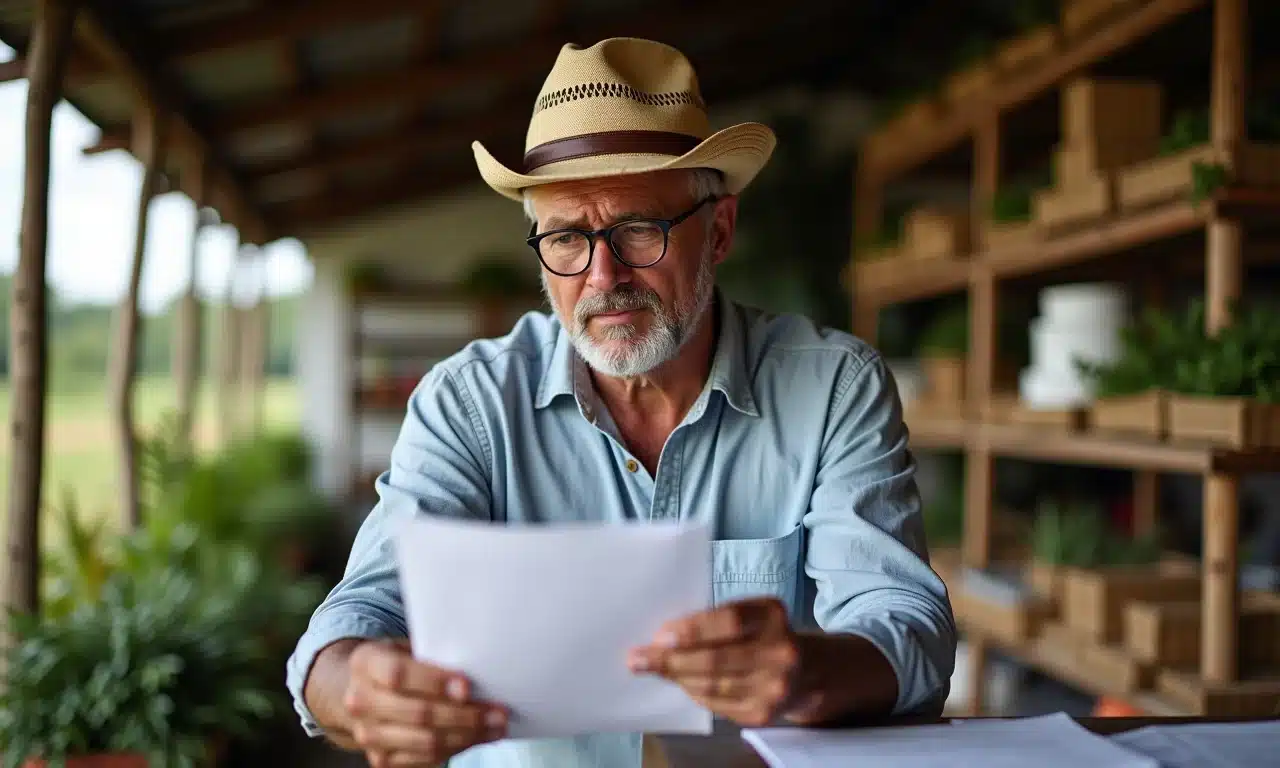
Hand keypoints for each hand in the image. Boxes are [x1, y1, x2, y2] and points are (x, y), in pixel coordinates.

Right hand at [344, 639, 507, 766]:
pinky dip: (456, 748)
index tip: (467, 686)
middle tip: (497, 711)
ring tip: (495, 727)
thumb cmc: (393, 663)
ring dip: (467, 736)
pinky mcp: (381, 758)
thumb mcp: (403, 646)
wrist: (356, 690)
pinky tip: (478, 737)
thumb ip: (430, 655)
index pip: (398, 675)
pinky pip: (425, 759)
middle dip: (464, 715)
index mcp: (365, 663)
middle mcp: (361, 701)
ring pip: (425, 742)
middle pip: (417, 714)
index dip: (434, 682)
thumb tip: (477, 666)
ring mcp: (369, 734)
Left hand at [627, 597, 801, 726]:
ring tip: (654, 668)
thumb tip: (663, 637)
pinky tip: (681, 682)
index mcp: (773, 616)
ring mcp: (774, 686)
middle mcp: (781, 652)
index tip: (661, 635)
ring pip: (712, 684)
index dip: (694, 628)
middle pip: (716, 658)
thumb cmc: (762, 635)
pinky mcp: (762, 713)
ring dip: (677, 677)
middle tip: (639, 657)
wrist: (804, 673)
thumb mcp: (749, 614)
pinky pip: (716, 703)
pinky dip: (693, 691)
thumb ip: (713, 620)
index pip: (730, 620)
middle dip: (671, 659)